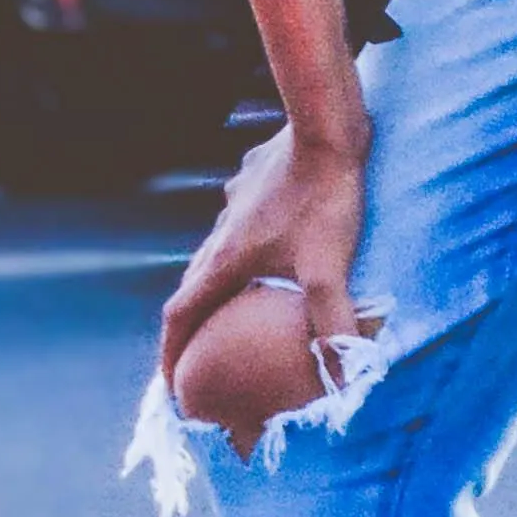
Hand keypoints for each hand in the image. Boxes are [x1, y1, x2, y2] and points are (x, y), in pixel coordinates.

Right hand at [159, 111, 371, 396]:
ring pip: (215, 251)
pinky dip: (244, 247)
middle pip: (192, 286)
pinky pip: (240, 223)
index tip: (171, 386)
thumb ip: (333, 324)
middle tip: (199, 354)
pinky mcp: (253, 180)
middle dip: (191, 325)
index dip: (171, 355)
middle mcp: (220, 233)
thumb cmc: (323, 199)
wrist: (325, 130)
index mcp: (226, 260)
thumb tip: (346, 377)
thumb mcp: (328, 269)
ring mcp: (234, 203)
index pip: (181, 317)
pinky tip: (272, 244)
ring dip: (217, 282)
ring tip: (234, 303)